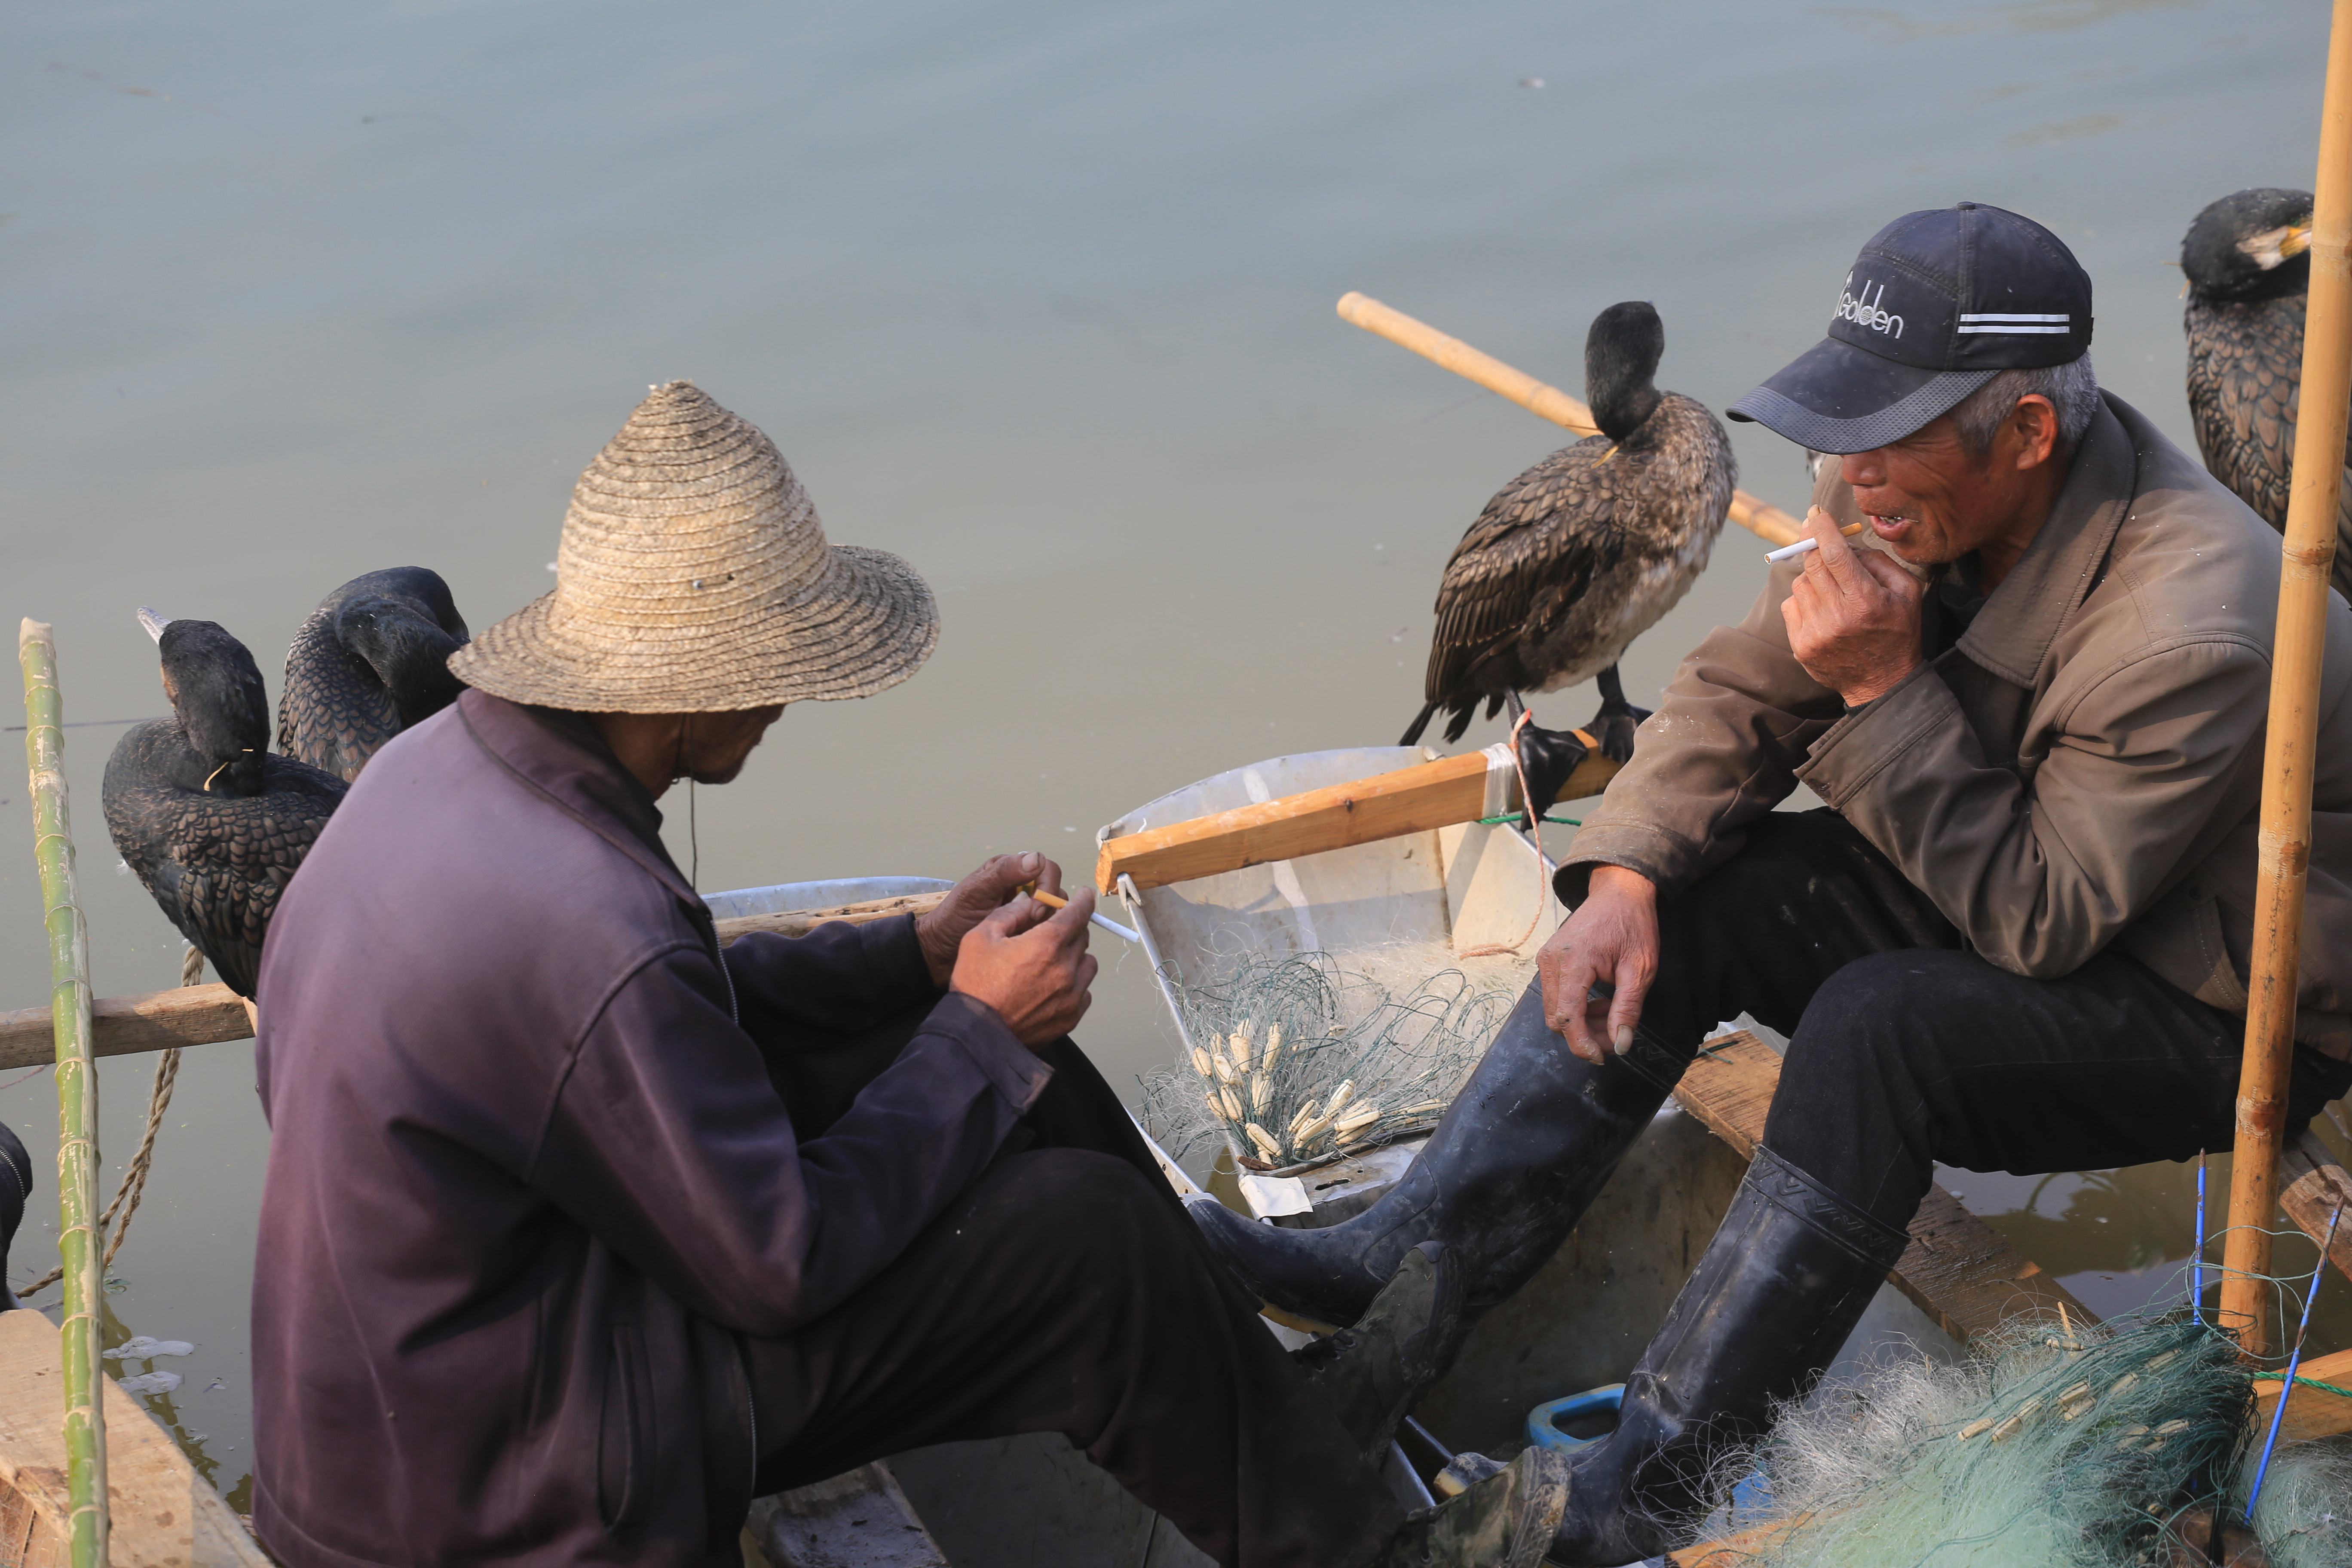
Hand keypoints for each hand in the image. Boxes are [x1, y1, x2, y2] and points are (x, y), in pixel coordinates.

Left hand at [916, 852, 1065, 987]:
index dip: (1047, 885)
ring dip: (1049, 922)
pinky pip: (1049, 929)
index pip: (1045, 868)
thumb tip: (1036, 858)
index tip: (1036, 907)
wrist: (940, 951)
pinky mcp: (1027, 931)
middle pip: (1055, 889)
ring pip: (1056, 910)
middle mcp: (1022, 888)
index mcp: (1010, 871)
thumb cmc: (953, 918)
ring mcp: (1026, 911)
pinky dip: (1045, 936)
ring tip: (1031, 936)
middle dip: (1050, 906)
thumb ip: (1004, 873)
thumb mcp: (975, 892)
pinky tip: (1032, 945)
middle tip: (1034, 923)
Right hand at [949, 886, 1097, 1049]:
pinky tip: (1052, 987)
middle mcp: (1065, 969)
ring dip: (1075, 958)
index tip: (1085, 896)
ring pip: (1087, 965)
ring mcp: (1071, 995)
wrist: (977, 1035)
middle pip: (1082, 938)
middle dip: (1070, 930)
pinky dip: (1074, 985)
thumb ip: (1008, 914)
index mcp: (1046, 944)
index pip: (1077, 913)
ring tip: (1052, 963)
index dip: (1083, 901)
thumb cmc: (976, 987)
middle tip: (1052, 933)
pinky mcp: (1070, 1017)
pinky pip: (1084, 992)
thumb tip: (1027, 902)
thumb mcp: (980, 938)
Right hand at [1536, 865, 1658, 1063]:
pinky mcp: (1549, 960)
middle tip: (1615, 1035)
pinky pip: (1557, 996)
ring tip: (1612, 1014)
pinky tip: (1600, 1001)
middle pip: (1556, 1019)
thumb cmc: (1633, 925)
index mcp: (1573, 962)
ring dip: (1581, 1022)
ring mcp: (1546, 960)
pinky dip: (1576, 1008)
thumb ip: (1627, 1009)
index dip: (1582, 1044)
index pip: (1567, 1018)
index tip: (1603, 1057)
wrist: (1619, 891)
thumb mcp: (1640, 969)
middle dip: (1584, 1035)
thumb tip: (1620, 1044)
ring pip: (1555, 1010)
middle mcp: (1551, 961)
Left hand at [1781, 507, 1924, 706]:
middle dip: (1813, 546)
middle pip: (1812, 565)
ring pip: (1800, 584)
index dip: (1822, 529)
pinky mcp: (1801, 645)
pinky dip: (1805, 600)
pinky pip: (1791, 605)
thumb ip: (1879, 562)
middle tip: (1818, 536)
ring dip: (1813, 578)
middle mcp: (1837, 617)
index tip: (1815, 513)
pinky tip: (1824, 610)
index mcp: (1866, 601)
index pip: (1835, 555)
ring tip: (1834, 591)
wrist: (1882, 682)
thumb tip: (1846, 543)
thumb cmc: (1898, 632)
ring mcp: (1816, 633)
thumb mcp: (1906, 592)